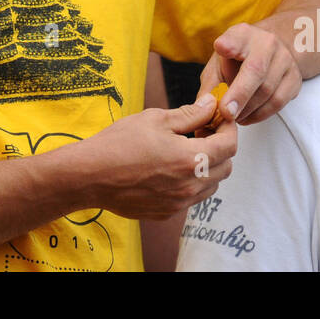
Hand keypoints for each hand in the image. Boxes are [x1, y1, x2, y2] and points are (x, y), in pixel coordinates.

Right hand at [81, 100, 236, 219]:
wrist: (89, 176)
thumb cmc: (120, 143)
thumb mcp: (156, 119)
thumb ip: (190, 114)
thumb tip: (211, 105)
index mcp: (191, 159)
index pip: (230, 145)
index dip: (229, 128)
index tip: (220, 118)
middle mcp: (190, 186)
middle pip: (226, 168)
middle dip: (221, 147)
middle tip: (202, 132)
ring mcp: (179, 203)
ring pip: (211, 185)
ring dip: (208, 167)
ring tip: (186, 150)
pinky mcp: (167, 213)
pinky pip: (191, 198)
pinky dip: (191, 182)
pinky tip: (170, 168)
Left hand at [200, 22, 301, 124]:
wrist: (269, 54)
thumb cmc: (236, 60)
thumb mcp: (219, 64)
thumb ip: (211, 83)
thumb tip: (204, 107)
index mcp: (242, 34)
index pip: (236, 37)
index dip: (229, 43)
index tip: (221, 47)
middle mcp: (267, 43)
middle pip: (256, 70)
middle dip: (239, 94)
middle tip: (225, 113)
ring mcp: (284, 60)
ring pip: (268, 90)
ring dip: (248, 110)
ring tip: (233, 117)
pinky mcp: (295, 78)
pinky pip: (278, 102)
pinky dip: (261, 114)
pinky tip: (247, 117)